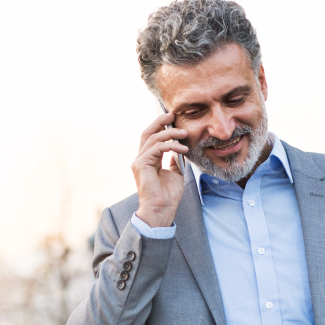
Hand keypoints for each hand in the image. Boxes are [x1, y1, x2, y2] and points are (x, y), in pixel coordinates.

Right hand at [132, 112, 187, 227]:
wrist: (162, 209)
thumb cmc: (168, 195)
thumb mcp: (176, 173)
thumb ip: (175, 159)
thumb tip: (181, 147)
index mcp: (148, 160)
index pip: (152, 137)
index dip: (161, 126)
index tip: (173, 118)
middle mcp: (140, 158)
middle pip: (148, 133)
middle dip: (160, 122)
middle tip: (173, 114)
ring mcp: (139, 161)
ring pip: (153, 138)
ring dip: (171, 134)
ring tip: (185, 134)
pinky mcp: (141, 165)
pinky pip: (157, 148)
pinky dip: (171, 146)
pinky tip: (183, 149)